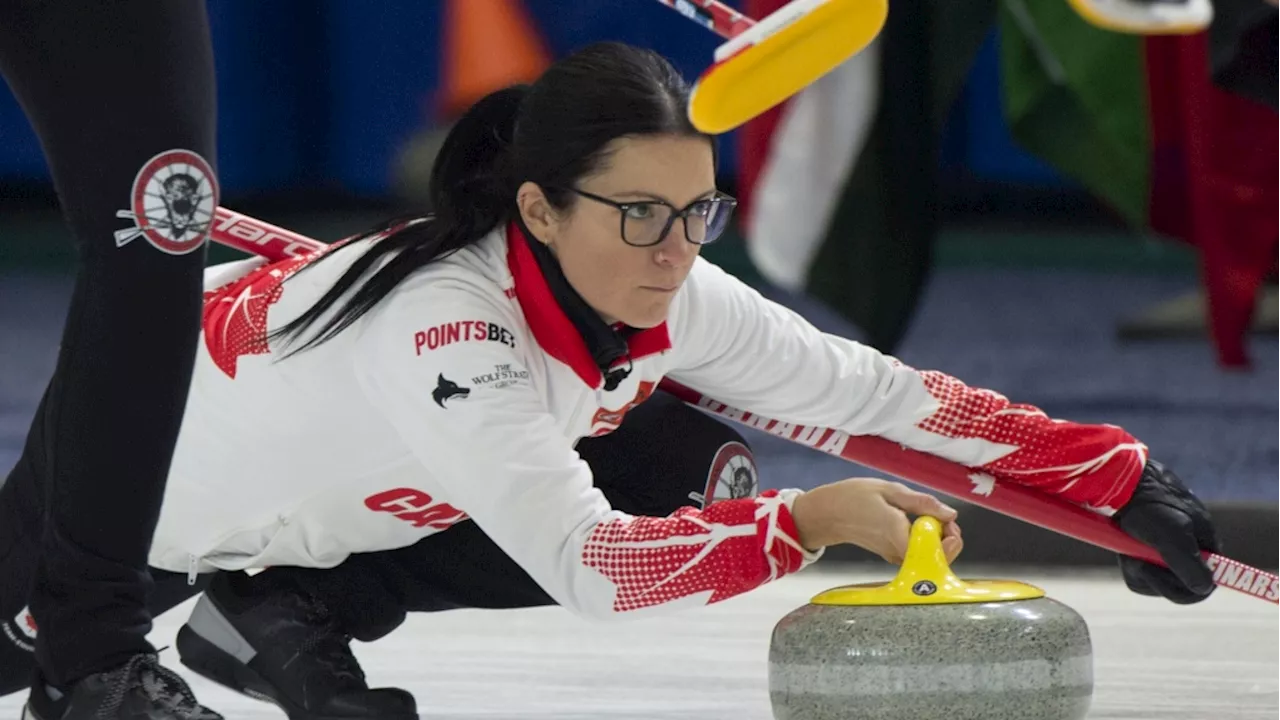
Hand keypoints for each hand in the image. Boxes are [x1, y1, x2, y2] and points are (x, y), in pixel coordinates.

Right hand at [790, 477, 962, 563]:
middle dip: (948, 538)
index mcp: (896, 533)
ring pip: (929, 556)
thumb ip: (920, 502)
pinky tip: (917, 522)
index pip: (935, 550)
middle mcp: (897, 551)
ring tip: (927, 515)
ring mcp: (894, 557)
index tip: (946, 519)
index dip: (949, 536)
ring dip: (937, 538)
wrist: (826, 514)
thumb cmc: (852, 498)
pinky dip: (924, 540)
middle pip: (937, 557)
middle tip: (941, 516)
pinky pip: (918, 553)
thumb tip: (950, 514)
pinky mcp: (892, 556)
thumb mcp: (888, 489)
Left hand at [1113, 460, 1220, 603]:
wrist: (1115, 483)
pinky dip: (1130, 564)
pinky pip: (1139, 570)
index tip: (1168, 583)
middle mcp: (1188, 547)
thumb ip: (1190, 565)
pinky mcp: (1143, 547)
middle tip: (1140, 561)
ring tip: (1129, 550)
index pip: (1207, 582)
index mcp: (1205, 543)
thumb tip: (1205, 588)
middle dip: (1157, 577)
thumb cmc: (1148, 506)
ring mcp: (1164, 547)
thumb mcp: (1173, 536)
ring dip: (1139, 569)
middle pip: (1178, 586)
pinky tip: (1123, 548)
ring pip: (1155, 580)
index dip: (1189, 590)